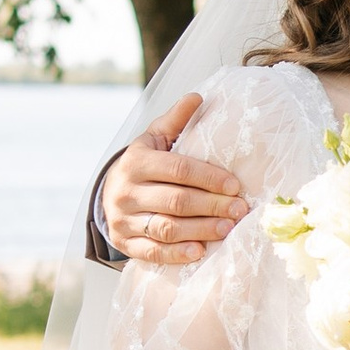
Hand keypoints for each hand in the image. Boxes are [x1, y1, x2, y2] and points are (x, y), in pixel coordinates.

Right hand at [98, 92, 251, 264]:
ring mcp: (124, 219)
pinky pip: (153, 251)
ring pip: (166, 227)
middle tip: (240, 210)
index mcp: (137, 161)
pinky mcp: (126, 242)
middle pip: (176, 200)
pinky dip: (177, 253)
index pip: (178, 169)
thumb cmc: (144, 165)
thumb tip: (197, 97)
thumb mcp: (154, 139)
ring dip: (200, 230)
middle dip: (212, 205)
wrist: (109, 194)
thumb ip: (175, 120)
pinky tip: (199, 251)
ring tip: (227, 228)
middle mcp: (127, 191)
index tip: (235, 185)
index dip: (208, 177)